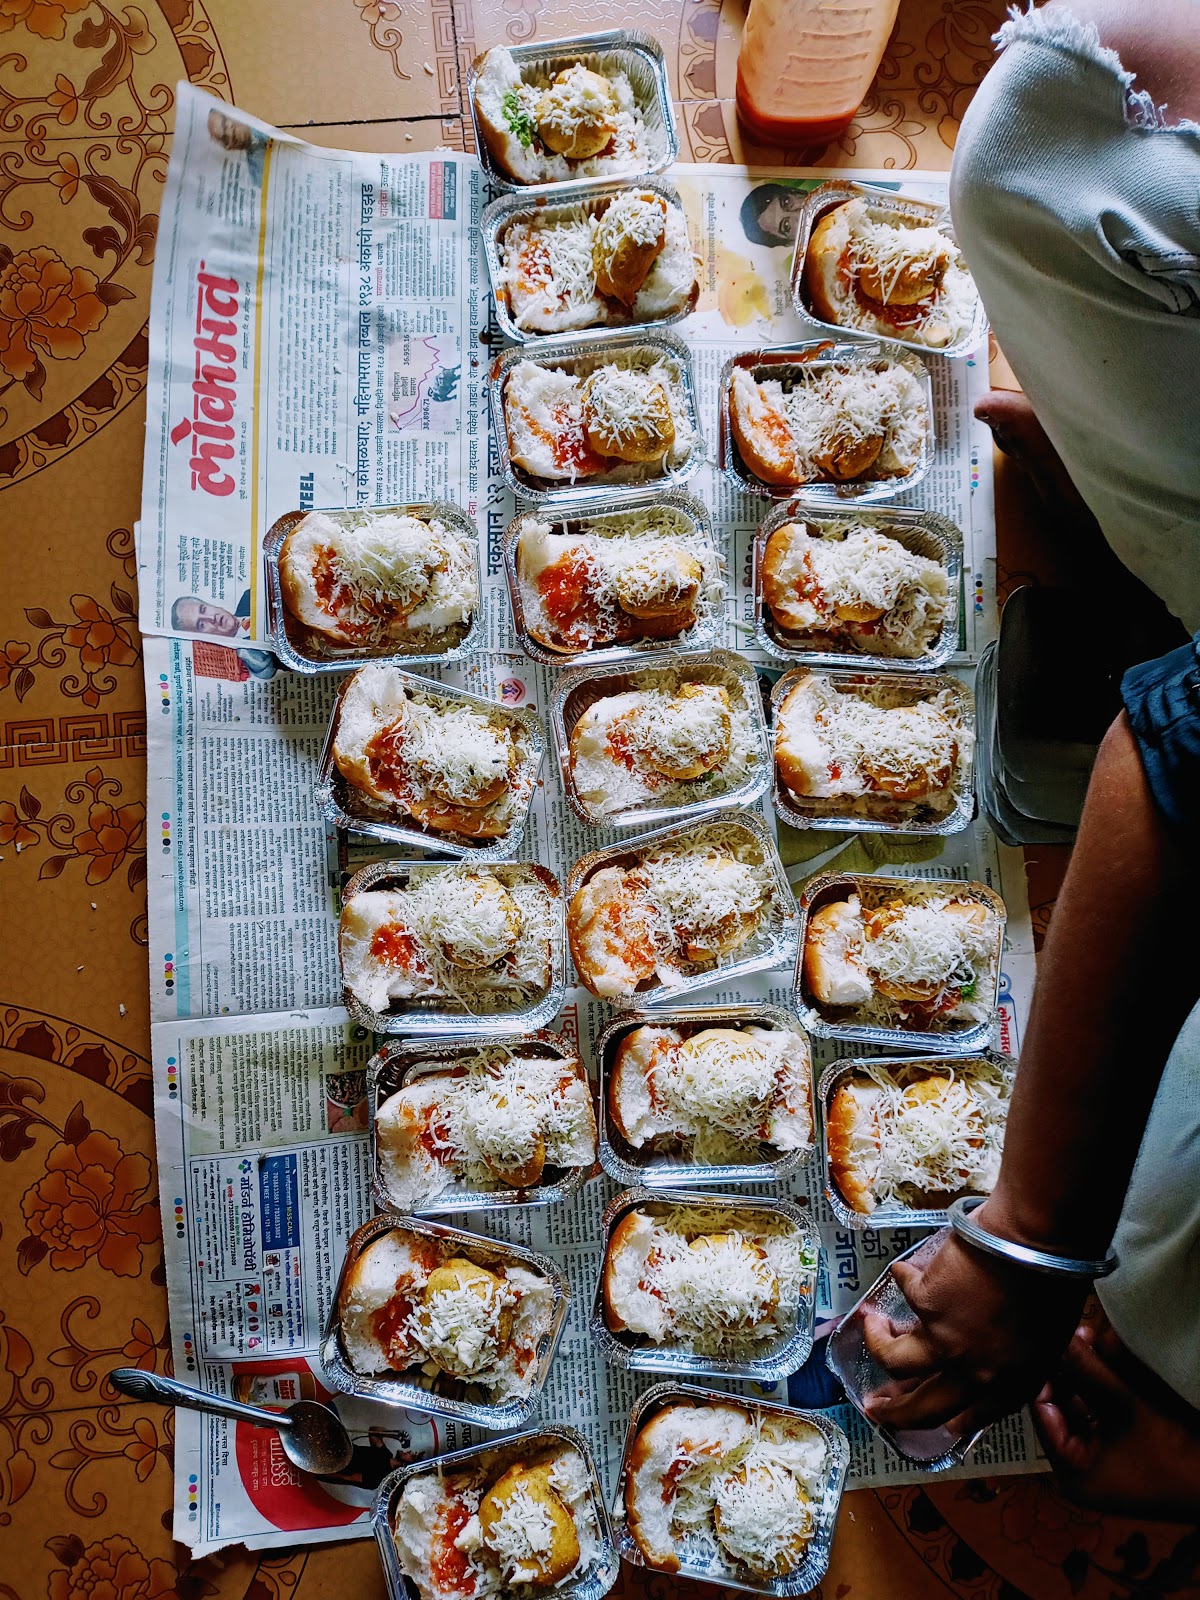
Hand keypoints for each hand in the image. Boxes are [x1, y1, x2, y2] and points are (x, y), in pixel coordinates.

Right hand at [860, 1205, 1085, 1432]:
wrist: (1036, 1244)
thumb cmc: (1055, 1282)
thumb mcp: (1048, 1338)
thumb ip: (1018, 1356)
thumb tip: (997, 1350)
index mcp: (1010, 1384)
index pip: (972, 1417)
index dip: (950, 1420)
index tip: (938, 1421)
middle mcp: (974, 1373)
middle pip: (922, 1408)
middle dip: (894, 1412)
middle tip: (876, 1407)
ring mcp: (946, 1341)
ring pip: (895, 1361)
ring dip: (878, 1344)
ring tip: (874, 1326)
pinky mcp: (926, 1304)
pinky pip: (904, 1291)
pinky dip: (902, 1278)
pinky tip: (902, 1270)